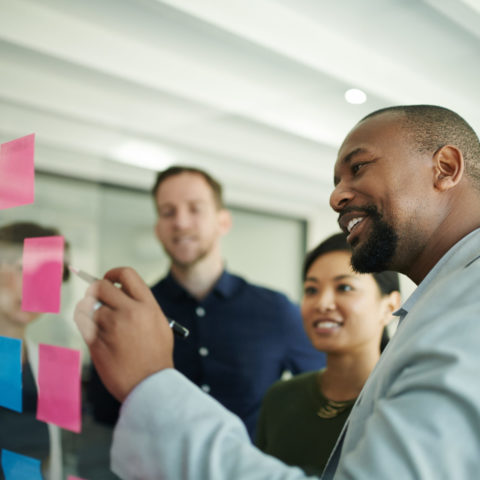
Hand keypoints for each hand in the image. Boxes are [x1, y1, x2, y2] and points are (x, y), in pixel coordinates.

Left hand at [74, 267, 173, 401]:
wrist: (149, 385)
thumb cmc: (156, 357)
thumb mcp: (160, 324)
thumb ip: (143, 306)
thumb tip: (122, 294)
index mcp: (147, 305)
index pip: (126, 274)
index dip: (113, 273)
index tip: (109, 279)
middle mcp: (129, 312)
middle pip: (101, 286)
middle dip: (96, 290)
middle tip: (98, 299)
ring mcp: (111, 326)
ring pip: (88, 306)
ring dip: (91, 311)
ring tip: (100, 322)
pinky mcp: (96, 341)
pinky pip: (82, 322)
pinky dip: (84, 322)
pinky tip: (94, 329)